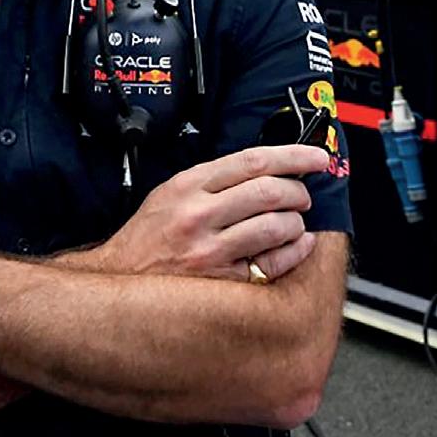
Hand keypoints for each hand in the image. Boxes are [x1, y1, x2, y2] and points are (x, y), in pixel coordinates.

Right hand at [96, 145, 328, 282]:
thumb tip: (261, 170)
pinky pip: (274, 262)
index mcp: (186, 186)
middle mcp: (198, 214)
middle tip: (301, 196)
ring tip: (290, 222)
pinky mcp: (223, 280)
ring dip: (295, 222)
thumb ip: (209, 181)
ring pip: (276, 225)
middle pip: (270, 191)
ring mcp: (211, 249)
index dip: (292, 156)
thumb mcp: (169, 194)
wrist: (121, 278)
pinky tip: (293, 245)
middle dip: (298, 192)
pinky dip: (294, 250)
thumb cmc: (148, 237)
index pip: (251, 161)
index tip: (315, 157)